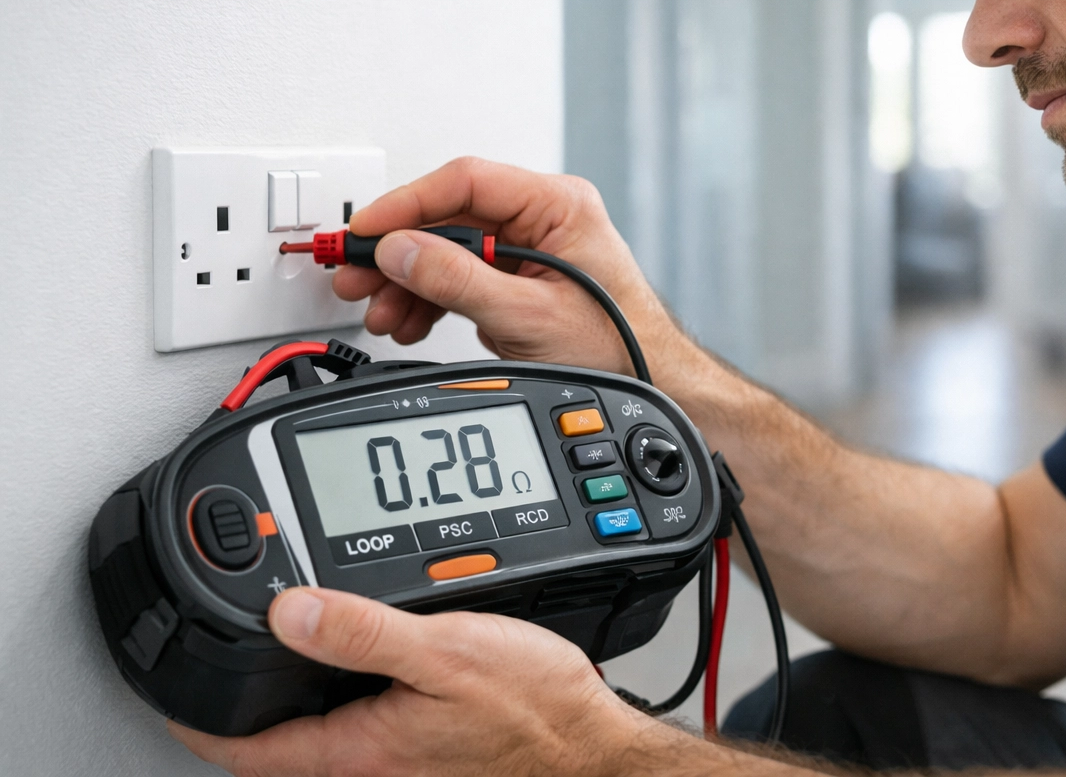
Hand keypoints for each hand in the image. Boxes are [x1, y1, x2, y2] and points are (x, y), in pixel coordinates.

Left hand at [169, 587, 643, 776]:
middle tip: (226, 642)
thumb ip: (365, 632)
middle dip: (247, 692)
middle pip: (277, 737)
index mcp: (358, 747)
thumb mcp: (447, 653)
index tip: (169, 685)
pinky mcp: (425, 749)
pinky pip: (363, 721)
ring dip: (298, 686)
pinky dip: (346, 687)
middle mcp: (369, 763)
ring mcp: (396, 760)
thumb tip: (289, 610)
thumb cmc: (534, 713)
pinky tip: (366, 654)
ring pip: (320, 727)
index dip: (195, 716)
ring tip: (288, 636)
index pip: (243, 747)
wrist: (590, 749)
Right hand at [333, 157, 681, 377]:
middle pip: (449, 219)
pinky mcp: (516, 280)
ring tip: (381, 312)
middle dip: (399, 253)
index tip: (367, 231)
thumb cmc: (617, 344)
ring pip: (448, 252)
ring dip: (408, 282)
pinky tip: (408, 321)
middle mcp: (541, 218)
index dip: (408, 204)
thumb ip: (459, 280)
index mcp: (556, 206)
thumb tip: (401, 250)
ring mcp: (527, 249)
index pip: (466, 182)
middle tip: (355, 276)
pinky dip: (429, 300)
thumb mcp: (527, 316)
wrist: (647, 382)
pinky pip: (459, 277)